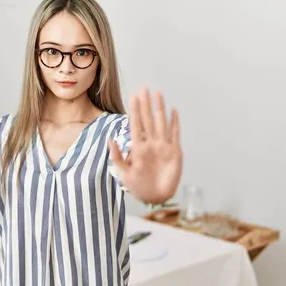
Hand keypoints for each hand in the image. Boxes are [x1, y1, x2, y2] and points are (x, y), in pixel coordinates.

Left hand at [108, 87, 182, 203]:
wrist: (155, 197)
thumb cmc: (138, 187)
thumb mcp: (124, 173)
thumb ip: (117, 157)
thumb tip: (110, 140)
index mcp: (138, 147)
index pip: (136, 124)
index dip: (135, 110)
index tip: (133, 96)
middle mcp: (151, 143)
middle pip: (148, 119)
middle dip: (146, 104)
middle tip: (143, 88)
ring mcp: (163, 146)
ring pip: (161, 122)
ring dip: (159, 108)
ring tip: (157, 93)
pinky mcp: (174, 152)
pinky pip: (174, 134)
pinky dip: (174, 122)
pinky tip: (173, 111)